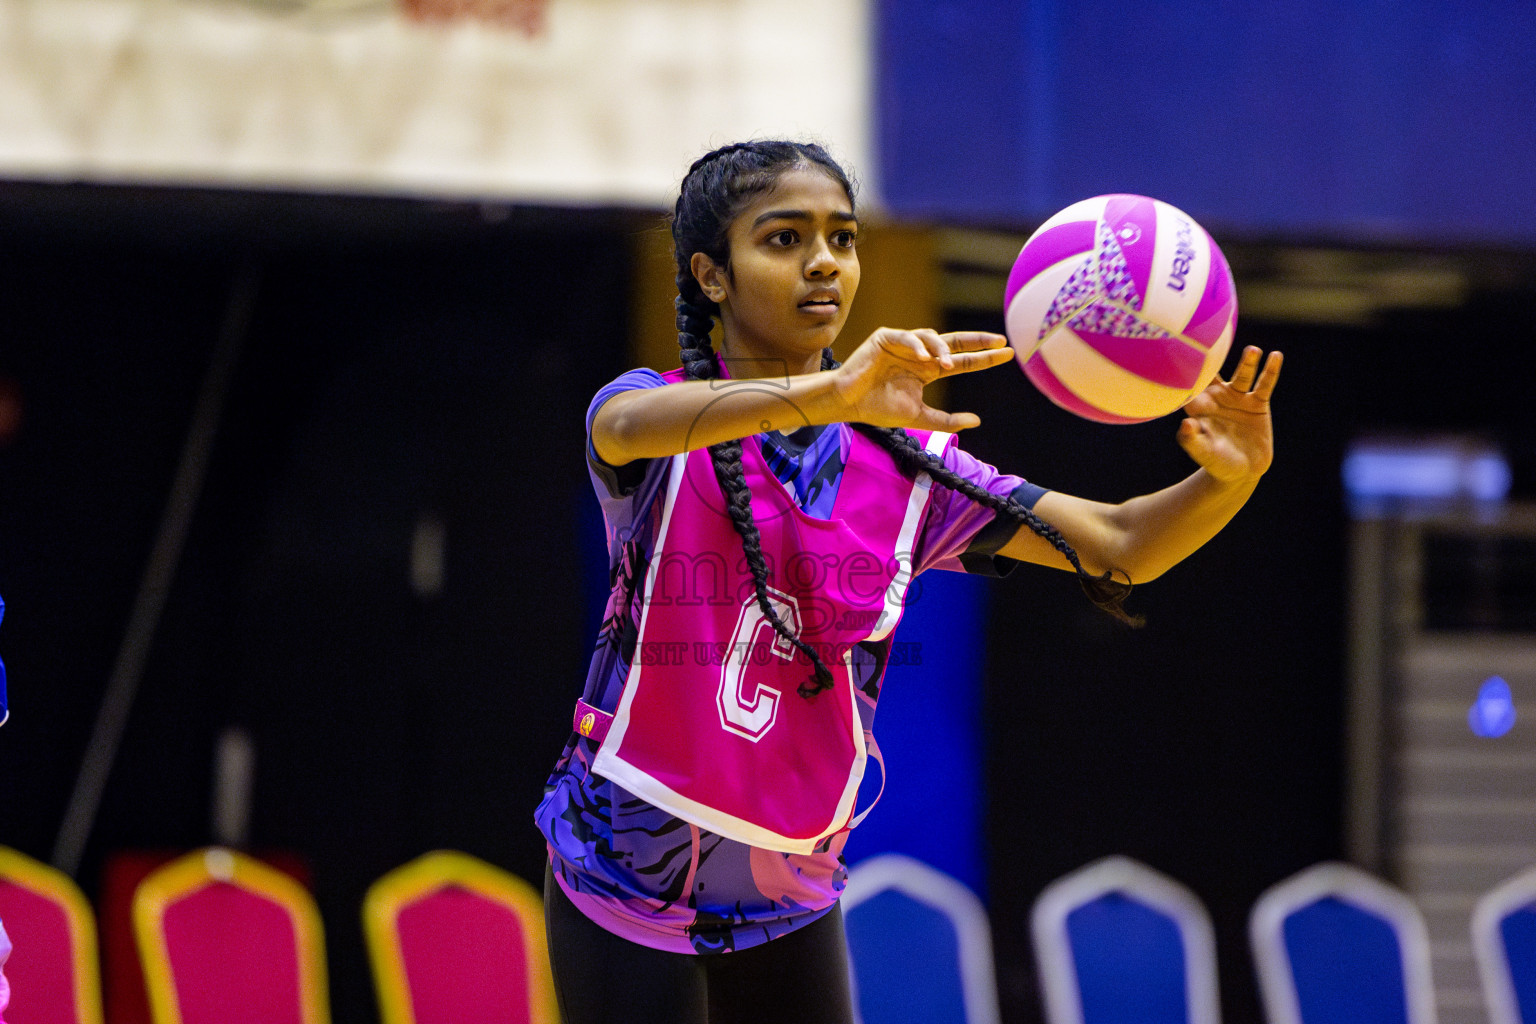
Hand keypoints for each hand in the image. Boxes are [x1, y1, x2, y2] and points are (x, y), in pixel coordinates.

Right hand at [831, 328, 1012, 430]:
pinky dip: (917, 345)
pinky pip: (907, 336)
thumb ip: (947, 421)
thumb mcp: (919, 416)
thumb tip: (976, 421)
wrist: (849, 404)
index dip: (984, 358)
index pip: (962, 361)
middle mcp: (919, 354)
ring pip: (932, 337)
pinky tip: (923, 358)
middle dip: (978, 341)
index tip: (1007, 354)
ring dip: (942, 349)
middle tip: (999, 341)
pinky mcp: (886, 338)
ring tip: (948, 365)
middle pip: (955, 343)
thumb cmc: (879, 409)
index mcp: (927, 370)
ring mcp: (904, 344)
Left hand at [1177, 345, 1282, 482]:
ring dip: (1248, 363)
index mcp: (1200, 407)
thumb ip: (1192, 440)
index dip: (1189, 372)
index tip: (1186, 351)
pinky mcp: (1257, 403)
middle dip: (1217, 358)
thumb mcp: (1203, 453)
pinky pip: (1264, 385)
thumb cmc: (1216, 462)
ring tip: (1253, 351)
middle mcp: (1218, 398)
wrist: (1241, 471)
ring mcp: (1238, 398)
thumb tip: (1185, 423)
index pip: (1192, 386)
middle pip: (1217, 373)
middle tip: (1218, 339)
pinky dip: (1270, 371)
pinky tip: (1276, 356)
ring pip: (1243, 375)